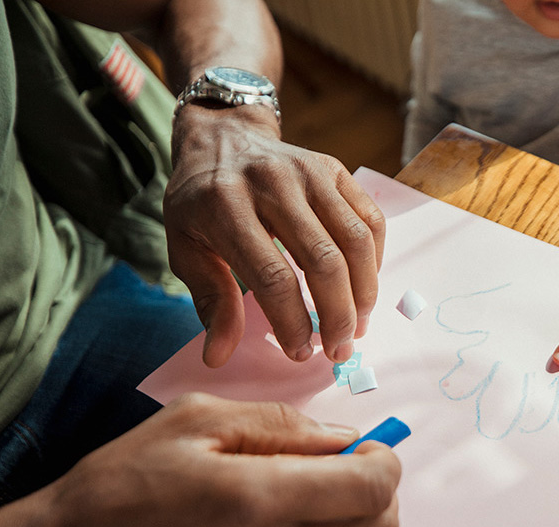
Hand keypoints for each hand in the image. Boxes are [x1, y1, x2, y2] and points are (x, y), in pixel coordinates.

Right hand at [0, 393, 400, 526]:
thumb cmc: (125, 482)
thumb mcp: (198, 421)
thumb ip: (282, 424)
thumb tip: (342, 436)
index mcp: (259, 499)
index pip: (370, 488)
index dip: (385, 459)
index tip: (371, 443)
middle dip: (382, 490)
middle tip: (355, 463)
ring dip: (361, 519)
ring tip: (323, 489)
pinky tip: (297, 519)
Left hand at [164, 105, 385, 367]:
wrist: (223, 138)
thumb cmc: (201, 202)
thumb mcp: (185, 247)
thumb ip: (209, 299)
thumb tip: (218, 356)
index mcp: (225, 207)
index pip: (271, 276)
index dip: (292, 321)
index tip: (299, 352)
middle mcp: (273, 184)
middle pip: (323, 261)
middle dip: (337, 315)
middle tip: (338, 351)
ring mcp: (310, 173)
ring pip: (355, 242)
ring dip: (364, 293)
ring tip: (357, 327)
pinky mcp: (336, 170)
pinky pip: (370, 220)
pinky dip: (374, 261)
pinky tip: (363, 288)